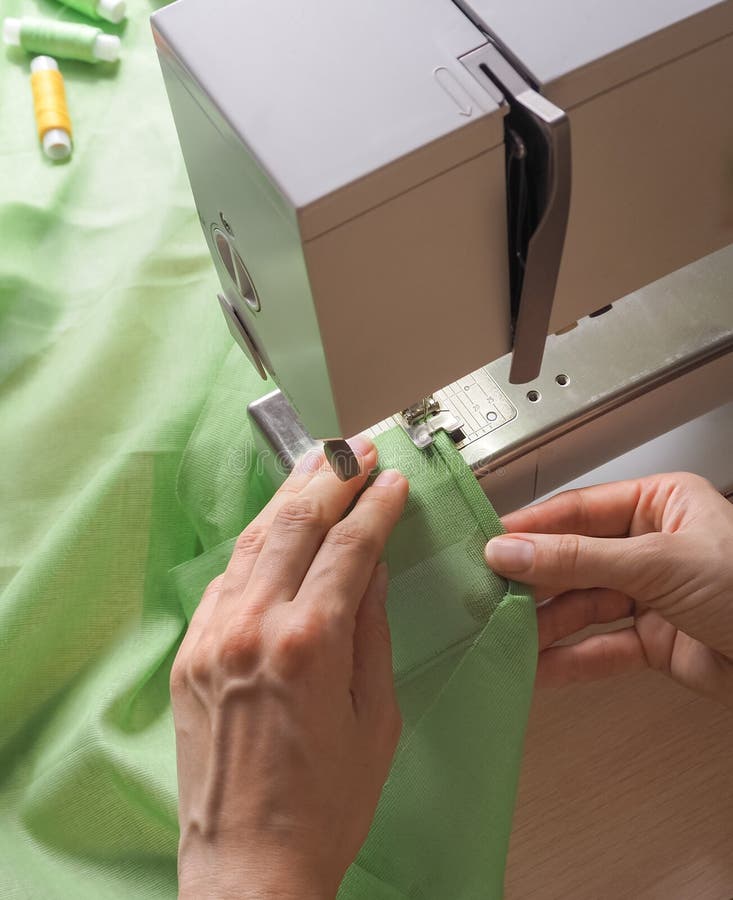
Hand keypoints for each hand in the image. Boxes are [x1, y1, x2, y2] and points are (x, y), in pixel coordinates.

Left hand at [170, 435, 407, 899]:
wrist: (250, 864)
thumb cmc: (324, 805)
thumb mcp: (374, 716)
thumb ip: (371, 631)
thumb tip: (372, 572)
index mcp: (308, 644)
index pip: (349, 547)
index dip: (374, 507)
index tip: (390, 483)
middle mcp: (253, 628)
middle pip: (293, 524)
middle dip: (330, 479)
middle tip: (354, 452)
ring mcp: (212, 637)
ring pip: (252, 540)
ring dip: (287, 498)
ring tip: (316, 469)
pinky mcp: (190, 653)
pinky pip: (226, 579)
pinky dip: (256, 545)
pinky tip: (275, 530)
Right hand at [484, 473, 732, 706]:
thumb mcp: (658, 562)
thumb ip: (578, 559)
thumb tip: (512, 550)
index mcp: (659, 504)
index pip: (578, 510)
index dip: (531, 527)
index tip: (489, 543)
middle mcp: (651, 546)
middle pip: (574, 560)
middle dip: (533, 580)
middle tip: (488, 593)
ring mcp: (651, 595)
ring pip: (582, 606)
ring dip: (544, 625)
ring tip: (505, 635)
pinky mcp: (654, 642)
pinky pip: (600, 648)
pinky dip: (569, 660)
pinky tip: (539, 667)